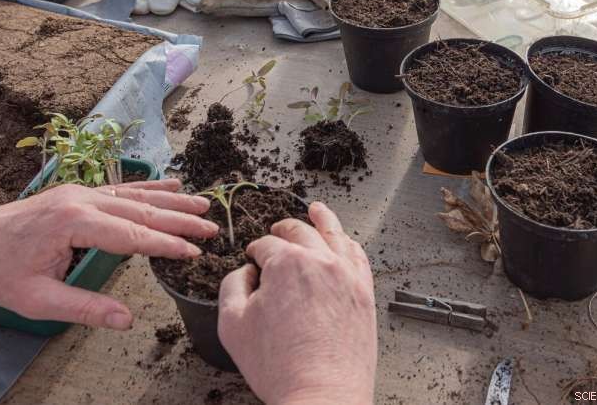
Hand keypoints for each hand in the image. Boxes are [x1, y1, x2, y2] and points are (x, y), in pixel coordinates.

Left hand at [0, 179, 216, 329]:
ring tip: (203, 203)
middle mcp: (81, 199)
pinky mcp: (77, 192)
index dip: (166, 244)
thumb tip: (127, 319)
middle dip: (180, 219)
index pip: (132, 235)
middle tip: (213, 227)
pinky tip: (170, 183)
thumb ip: (85, 308)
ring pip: (135, 195)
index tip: (194, 252)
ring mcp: (80, 192)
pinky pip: (121, 189)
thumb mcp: (39, 300)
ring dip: (171, 199)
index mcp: (73, 223)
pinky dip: (149, 188)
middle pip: (141, 210)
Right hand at [218, 202, 375, 404]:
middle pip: (299, 232)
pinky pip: (359, 256)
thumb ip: (232, 286)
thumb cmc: (279, 366)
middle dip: (283, 230)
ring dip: (322, 219)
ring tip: (317, 210)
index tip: (253, 260)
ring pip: (334, 234)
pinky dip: (349, 243)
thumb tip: (245, 272)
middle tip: (276, 232)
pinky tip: (344, 241)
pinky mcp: (364, 293)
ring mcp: (347, 275)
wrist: (321, 395)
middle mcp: (319, 261)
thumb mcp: (232, 324)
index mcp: (286, 263)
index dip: (256, 251)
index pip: (266, 245)